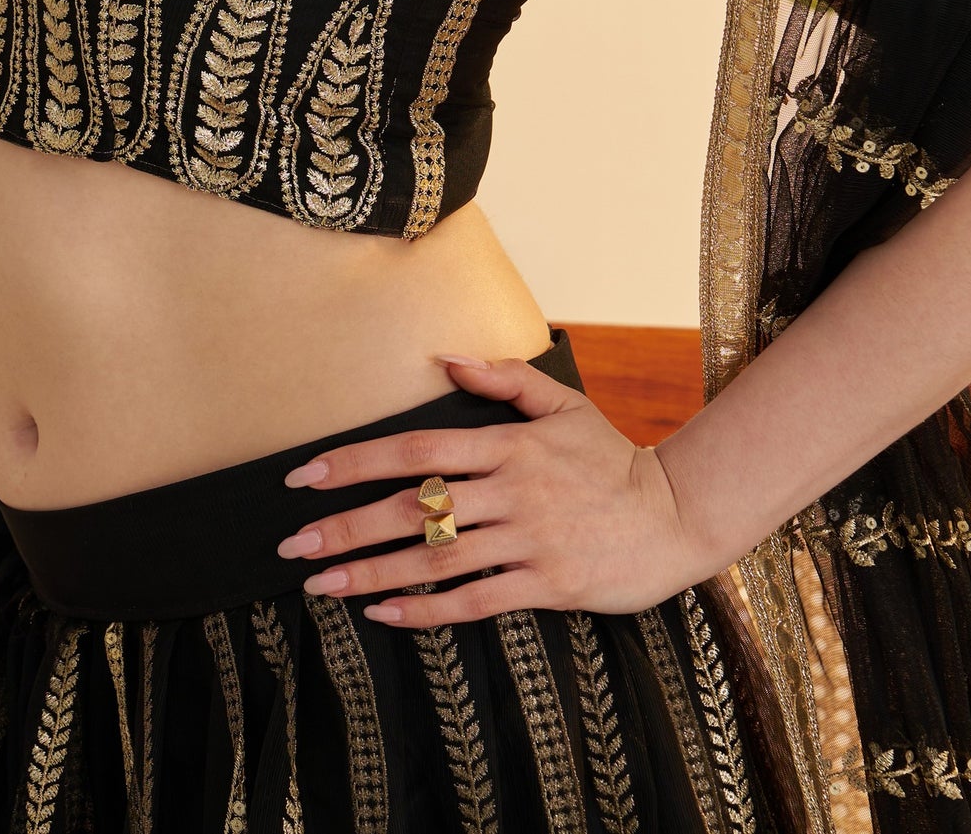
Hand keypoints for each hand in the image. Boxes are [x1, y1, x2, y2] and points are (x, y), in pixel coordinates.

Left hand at [273, 353, 701, 626]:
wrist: (676, 514)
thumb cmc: (611, 458)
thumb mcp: (562, 405)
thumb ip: (503, 379)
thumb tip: (446, 357)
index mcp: (507, 444)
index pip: (415, 449)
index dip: (355, 462)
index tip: (305, 476)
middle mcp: (510, 490)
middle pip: (413, 508)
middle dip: (346, 525)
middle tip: (293, 542)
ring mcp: (528, 539)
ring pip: (435, 558)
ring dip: (371, 572)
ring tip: (321, 584)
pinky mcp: (547, 584)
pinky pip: (474, 600)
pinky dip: (424, 609)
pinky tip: (382, 613)